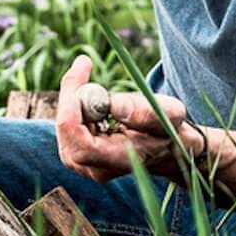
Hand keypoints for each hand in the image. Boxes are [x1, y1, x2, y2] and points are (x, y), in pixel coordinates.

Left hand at [54, 56, 202, 183]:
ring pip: (64, 126)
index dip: (73, 113)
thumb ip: (147, 113)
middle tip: (84, 66)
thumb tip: (114, 105)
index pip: (82, 146)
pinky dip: (75, 103)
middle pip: (66, 133)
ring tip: (104, 93)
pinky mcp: (76, 153)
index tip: (81, 75)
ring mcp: (84, 164)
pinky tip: (97, 103)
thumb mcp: (171, 115)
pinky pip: (66, 124)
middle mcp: (96, 169)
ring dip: (75, 98)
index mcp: (120, 161)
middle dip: (71, 95)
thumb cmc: (171, 129)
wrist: (168, 148)